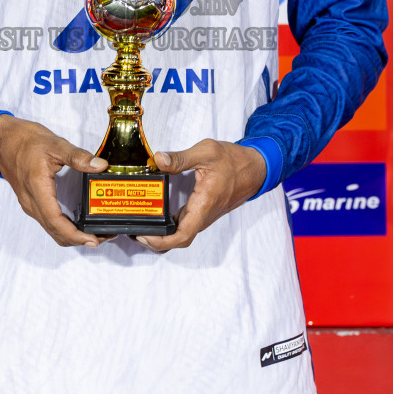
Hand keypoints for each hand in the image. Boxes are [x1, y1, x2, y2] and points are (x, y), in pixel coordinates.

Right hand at [0, 114, 107, 247]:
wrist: (2, 140)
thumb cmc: (24, 141)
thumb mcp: (55, 144)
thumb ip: (78, 156)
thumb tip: (99, 165)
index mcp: (37, 188)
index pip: (56, 221)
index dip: (75, 234)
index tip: (93, 240)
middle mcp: (32, 202)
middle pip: (56, 231)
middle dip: (79, 239)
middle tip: (103, 236)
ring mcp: (30, 204)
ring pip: (51, 230)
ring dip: (72, 236)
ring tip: (93, 232)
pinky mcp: (32, 203)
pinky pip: (48, 222)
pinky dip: (64, 228)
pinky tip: (78, 222)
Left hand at [136, 139, 266, 252]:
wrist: (256, 168)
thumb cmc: (234, 161)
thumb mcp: (207, 152)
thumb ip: (181, 158)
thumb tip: (158, 160)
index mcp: (204, 204)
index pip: (182, 235)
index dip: (161, 241)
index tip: (145, 236)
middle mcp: (204, 215)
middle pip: (179, 240)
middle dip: (157, 241)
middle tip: (137, 231)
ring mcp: (204, 215)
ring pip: (182, 233)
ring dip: (163, 235)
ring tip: (142, 225)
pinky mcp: (204, 211)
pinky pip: (186, 224)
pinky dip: (171, 226)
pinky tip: (158, 215)